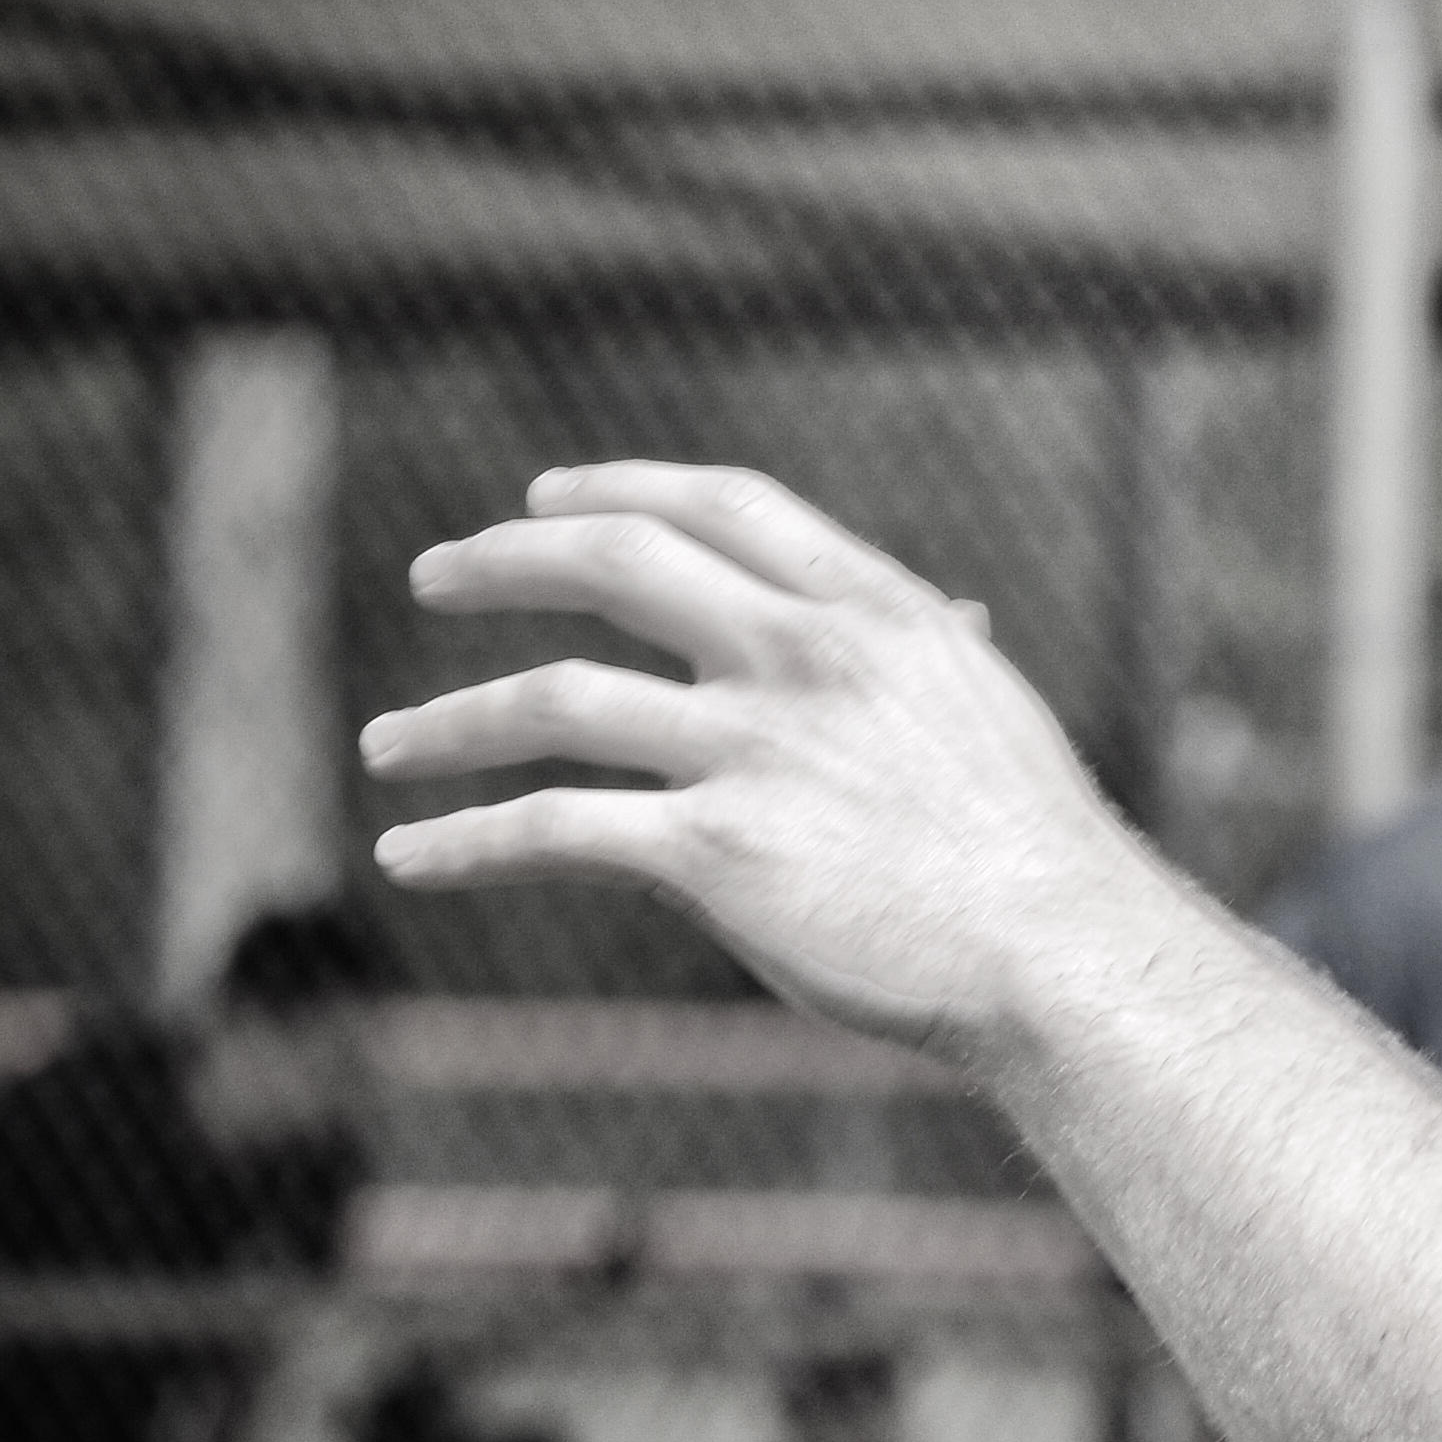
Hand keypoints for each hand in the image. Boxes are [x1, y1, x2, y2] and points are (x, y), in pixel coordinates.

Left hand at [361, 463, 1118, 1047]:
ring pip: (554, 700)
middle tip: (433, 577)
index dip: (620, 487)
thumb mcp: (989, 711)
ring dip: (448, 721)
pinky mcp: (711, 851)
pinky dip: (464, 842)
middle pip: (617, 564)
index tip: (546, 497)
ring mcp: (752, 748)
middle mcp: (805, 657)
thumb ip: (939, 654)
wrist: (1054, 954)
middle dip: (506, 561)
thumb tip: (956, 615)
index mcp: (876, 610)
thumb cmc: (1030, 849)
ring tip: (387, 745)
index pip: (724, 504)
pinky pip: (550, 831)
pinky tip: (412, 855)